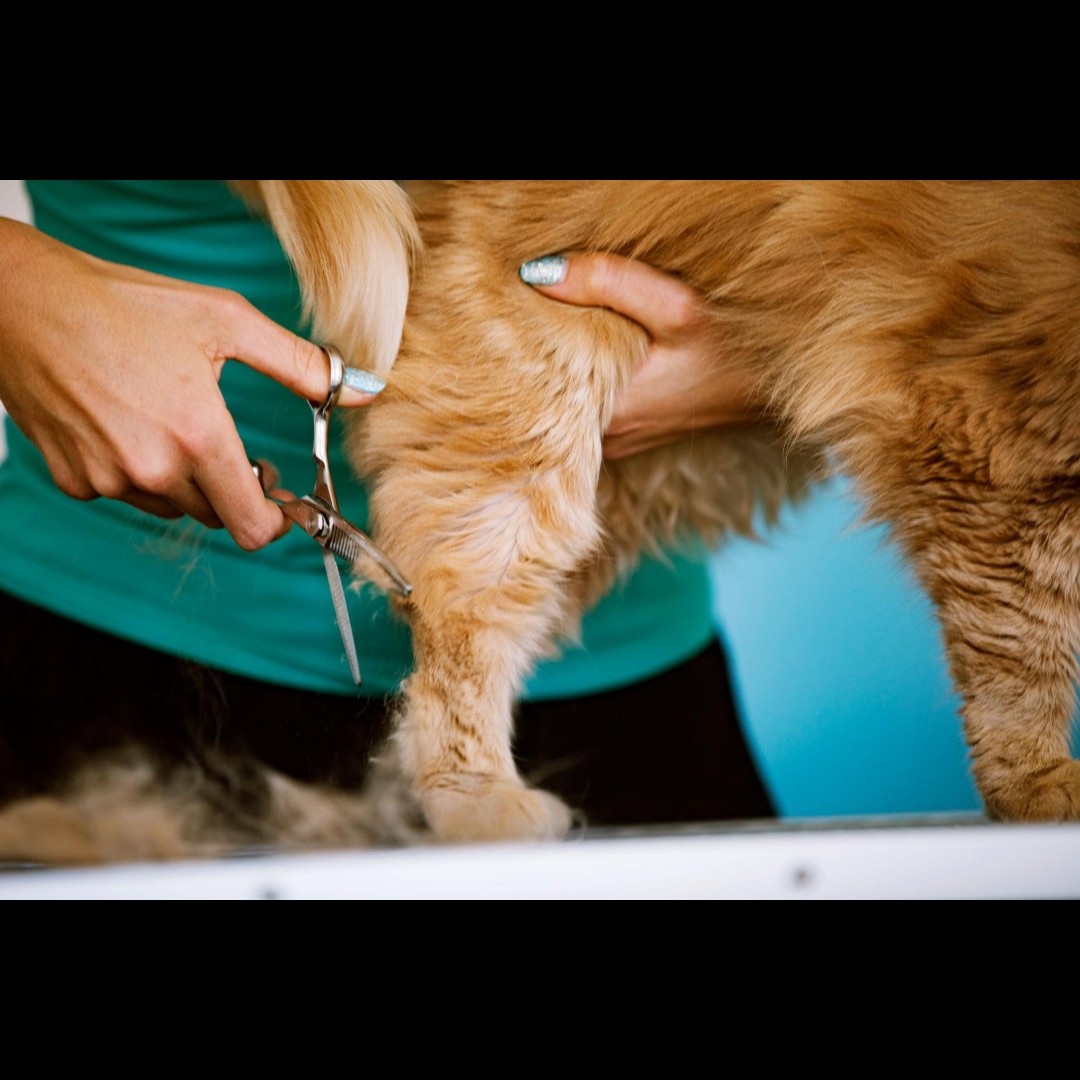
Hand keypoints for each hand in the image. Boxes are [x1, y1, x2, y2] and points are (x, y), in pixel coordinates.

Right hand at [0, 218, 382, 549]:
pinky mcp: (74, 480)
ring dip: (186, 479)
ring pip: (175, 506)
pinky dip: (139, 472)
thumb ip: (302, 364)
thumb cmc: (127, 304)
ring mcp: (108, 480)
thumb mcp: (227, 322)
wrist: (23, 302)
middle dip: (233, 486)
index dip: (276, 523)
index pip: (253, 527)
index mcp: (198, 436)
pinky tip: (128, 423)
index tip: (282, 503)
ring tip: (172, 419)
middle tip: (224, 440)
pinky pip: (128, 495)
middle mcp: (152, 470)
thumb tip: (365, 389)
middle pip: (218, 514)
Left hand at [520, 252, 763, 459]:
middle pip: (542, 400)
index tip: (499, 319)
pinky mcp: (628, 437)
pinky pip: (584, 413)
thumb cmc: (735, 349)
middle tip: (509, 319)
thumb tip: (538, 272)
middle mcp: (605, 440)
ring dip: (551, 373)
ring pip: (562, 408)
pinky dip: (575, 385)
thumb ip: (610, 284)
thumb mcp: (677, 307)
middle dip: (525, 361)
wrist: (778, 386)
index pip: (532, 390)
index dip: (511, 354)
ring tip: (534, 331)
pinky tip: (573, 355)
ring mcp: (616, 444)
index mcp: (608, 414)